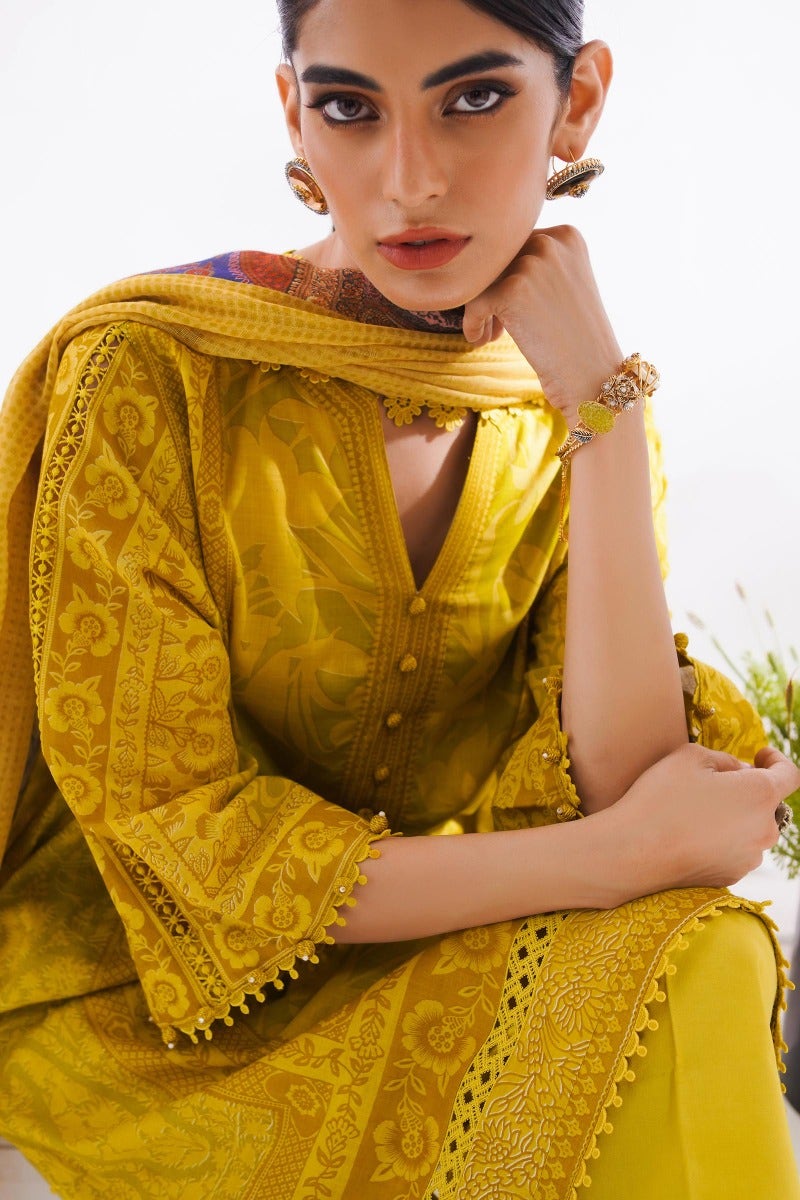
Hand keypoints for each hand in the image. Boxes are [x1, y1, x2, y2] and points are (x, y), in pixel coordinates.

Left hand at [461, 225, 622, 426]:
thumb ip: (536, 264)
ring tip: (492, 335)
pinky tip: (481, 340)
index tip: (512, 308)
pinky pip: (473, 302)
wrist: (592, 376)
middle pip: (496, 260)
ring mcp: (532, 263)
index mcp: (566, 235)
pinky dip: (473, 324)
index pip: (515, 244)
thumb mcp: (566, 284)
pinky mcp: (513, 289)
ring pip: (482, 280)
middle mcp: (550, 241)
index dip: (508, 277)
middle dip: (492, 291)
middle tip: (497, 327)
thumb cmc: (576, 338)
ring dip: (481, 308)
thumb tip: (485, 258)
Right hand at [597, 743, 799, 899]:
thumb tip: (738, 772)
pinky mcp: (731, 876)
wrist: (633, 851)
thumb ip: (724, 758)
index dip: (777, 760)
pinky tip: (691, 834)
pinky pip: (735, 850)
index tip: (760, 754)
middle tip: (715, 782)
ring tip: (697, 811)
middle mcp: (765, 830)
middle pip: (769, 804)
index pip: (790, 774)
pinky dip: (722, 839)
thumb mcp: (689, 757)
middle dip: (749, 790)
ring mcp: (749, 858)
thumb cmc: (661, 798)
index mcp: (760, 795)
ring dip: (736, 816)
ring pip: (751, 829)